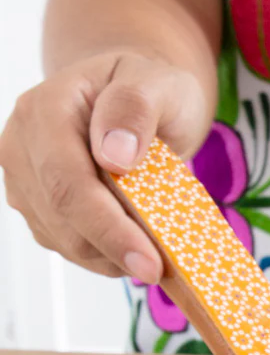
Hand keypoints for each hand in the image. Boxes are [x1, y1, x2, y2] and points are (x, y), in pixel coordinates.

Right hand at [0, 51, 207, 281]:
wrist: (133, 97)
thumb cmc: (148, 87)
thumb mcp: (157, 83)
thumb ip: (135, 109)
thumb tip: (115, 156)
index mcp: (46, 109)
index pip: (67, 181)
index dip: (108, 228)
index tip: (149, 262)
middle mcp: (22, 145)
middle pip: (61, 217)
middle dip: (114, 250)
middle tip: (162, 271)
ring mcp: (26, 179)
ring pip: (64, 239)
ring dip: (112, 257)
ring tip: (157, 254)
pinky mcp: (39, 206)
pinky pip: (69, 245)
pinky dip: (106, 256)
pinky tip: (135, 249)